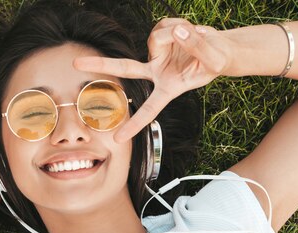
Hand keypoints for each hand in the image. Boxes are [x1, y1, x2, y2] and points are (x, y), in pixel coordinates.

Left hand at [74, 19, 232, 141]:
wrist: (222, 48)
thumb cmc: (218, 61)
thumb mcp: (214, 59)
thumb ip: (197, 46)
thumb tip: (177, 31)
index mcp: (167, 88)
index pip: (149, 109)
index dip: (135, 124)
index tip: (118, 141)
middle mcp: (156, 71)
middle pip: (125, 68)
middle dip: (101, 64)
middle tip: (75, 64)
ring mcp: (156, 54)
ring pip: (157, 36)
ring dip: (178, 32)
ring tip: (194, 37)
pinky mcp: (160, 37)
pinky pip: (163, 25)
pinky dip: (178, 25)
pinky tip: (188, 31)